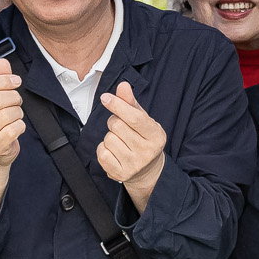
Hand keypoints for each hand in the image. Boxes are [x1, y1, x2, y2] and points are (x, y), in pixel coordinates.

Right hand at [0, 57, 26, 167]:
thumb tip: (2, 61)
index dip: (2, 80)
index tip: (16, 81)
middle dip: (13, 97)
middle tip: (16, 102)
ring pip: (7, 114)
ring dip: (18, 112)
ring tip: (15, 115)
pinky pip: (14, 129)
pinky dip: (20, 125)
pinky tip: (16, 127)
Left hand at [97, 82, 168, 205]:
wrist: (147, 171)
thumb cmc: (143, 140)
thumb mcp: (143, 120)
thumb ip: (131, 103)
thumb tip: (123, 85)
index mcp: (156, 136)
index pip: (135, 118)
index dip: (118, 105)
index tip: (105, 97)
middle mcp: (147, 152)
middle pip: (117, 126)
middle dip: (114, 122)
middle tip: (122, 128)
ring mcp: (134, 165)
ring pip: (108, 138)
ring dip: (110, 136)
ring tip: (120, 142)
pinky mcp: (120, 174)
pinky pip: (101, 152)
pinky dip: (103, 149)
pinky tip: (114, 151)